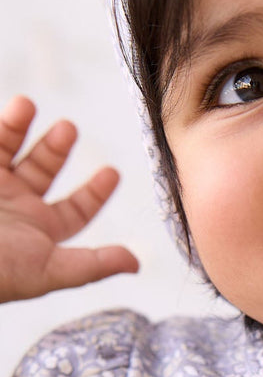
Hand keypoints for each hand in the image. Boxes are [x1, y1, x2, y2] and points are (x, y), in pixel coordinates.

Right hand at [0, 95, 137, 302]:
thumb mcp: (48, 271)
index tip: (112, 173)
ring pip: (7, 148)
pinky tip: (11, 108)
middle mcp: (14, 209)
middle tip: (69, 128)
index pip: (75, 210)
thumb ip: (92, 264)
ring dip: (18, 125)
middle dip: (56, 148)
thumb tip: (136, 263)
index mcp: (38, 233)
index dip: (95, 192)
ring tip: (26, 104)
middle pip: (43, 170)